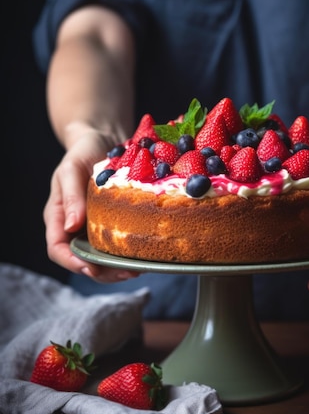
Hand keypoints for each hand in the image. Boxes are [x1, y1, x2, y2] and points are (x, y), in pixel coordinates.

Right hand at [44, 131, 138, 282]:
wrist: (104, 140)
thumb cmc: (82, 152)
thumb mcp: (72, 168)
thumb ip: (71, 196)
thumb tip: (71, 226)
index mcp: (59, 217)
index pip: (57, 249)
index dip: (72, 262)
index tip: (91, 267)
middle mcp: (75, 227)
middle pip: (82, 260)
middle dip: (102, 272)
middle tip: (126, 272)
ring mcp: (94, 228)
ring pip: (102, 259)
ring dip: (118, 268)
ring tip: (139, 268)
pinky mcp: (113, 224)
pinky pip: (118, 245)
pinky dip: (130, 253)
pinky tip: (146, 254)